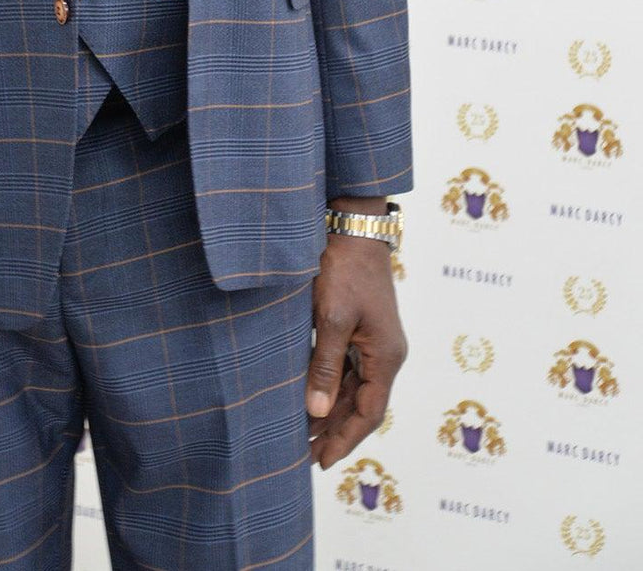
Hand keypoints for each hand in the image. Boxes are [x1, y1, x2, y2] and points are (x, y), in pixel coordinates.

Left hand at [305, 229, 406, 468]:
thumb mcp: (331, 317)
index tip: (321, 461)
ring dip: (331, 412)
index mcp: (386, 355)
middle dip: (334, 432)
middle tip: (303, 456)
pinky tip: (309, 399)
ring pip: (354, 389)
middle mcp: (385, 353)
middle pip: (362, 405)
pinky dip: (330, 388)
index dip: (345, 439)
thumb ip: (324, 366)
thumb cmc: (344, 268)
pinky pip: (348, 369)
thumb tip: (316, 411)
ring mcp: (375, 341)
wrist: (353, 226)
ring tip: (301, 435)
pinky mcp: (361, 329)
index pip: (369, 413)